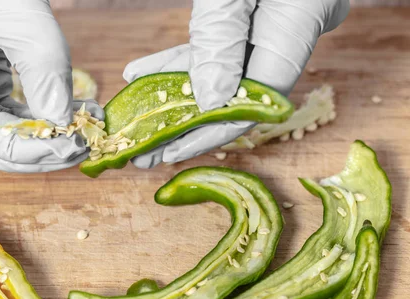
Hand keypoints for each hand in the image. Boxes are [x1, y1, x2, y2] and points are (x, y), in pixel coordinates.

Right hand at [0, 0, 102, 172]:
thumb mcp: (23, 15)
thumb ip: (46, 71)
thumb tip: (65, 124)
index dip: (27, 150)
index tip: (71, 148)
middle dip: (30, 154)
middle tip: (76, 151)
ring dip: (34, 140)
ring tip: (79, 135)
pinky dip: (29, 120)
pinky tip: (64, 119)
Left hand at [123, 0, 348, 168]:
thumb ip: (222, 38)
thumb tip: (208, 100)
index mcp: (296, 25)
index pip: (254, 101)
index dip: (211, 132)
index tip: (170, 151)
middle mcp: (290, 31)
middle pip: (236, 95)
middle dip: (186, 124)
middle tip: (144, 150)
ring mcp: (274, 22)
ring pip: (223, 72)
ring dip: (177, 95)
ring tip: (136, 117)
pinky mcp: (257, 12)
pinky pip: (219, 45)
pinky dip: (184, 59)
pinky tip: (143, 72)